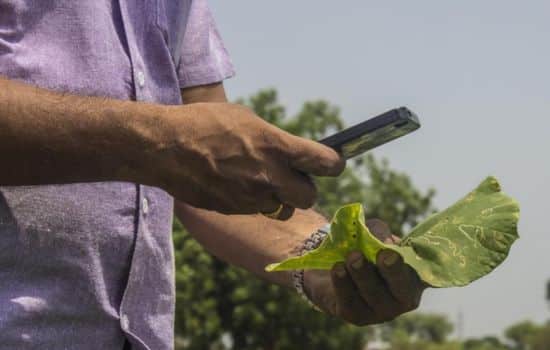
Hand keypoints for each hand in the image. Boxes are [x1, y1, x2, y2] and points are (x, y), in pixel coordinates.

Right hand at [139, 102, 344, 218]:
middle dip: (304, 188)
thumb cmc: (203, 123)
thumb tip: (289, 151)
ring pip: (283, 209)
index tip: (331, 163)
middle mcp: (269, 176)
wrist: (164, 147)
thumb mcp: (245, 119)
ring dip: (279, 198)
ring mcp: (251, 198)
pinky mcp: (234, 211)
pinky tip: (236, 185)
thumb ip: (273, 139)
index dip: (333, 164)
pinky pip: (256, 211)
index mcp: (276, 146)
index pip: (326, 163)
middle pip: (309, 196)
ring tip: (261, 181)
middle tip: (292, 177)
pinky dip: (254, 202)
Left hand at [303, 219, 426, 324]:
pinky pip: (350, 302)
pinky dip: (343, 284)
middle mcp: (402, 299)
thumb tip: (381, 240)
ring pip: (374, 295)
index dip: (415, 267)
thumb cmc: (363, 247)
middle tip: (383, 255)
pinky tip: (337, 269)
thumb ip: (379, 233)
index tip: (395, 253)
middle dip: (392, 272)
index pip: (424, 275)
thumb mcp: (373, 233)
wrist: (334, 264)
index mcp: (414, 277)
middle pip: (402, 290)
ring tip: (352, 257)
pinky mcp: (356, 316)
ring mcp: (380, 312)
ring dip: (363, 274)